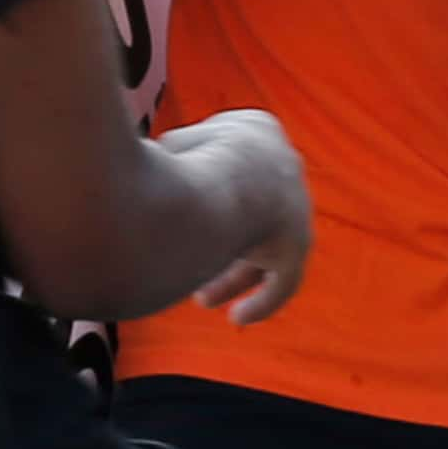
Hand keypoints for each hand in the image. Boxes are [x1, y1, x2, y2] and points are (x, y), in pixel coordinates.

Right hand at [158, 110, 312, 325]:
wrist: (224, 178)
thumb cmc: (183, 162)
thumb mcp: (166, 153)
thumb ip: (164, 165)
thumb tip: (149, 178)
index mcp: (257, 131)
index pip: (233, 167)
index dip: (201, 194)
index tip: (182, 220)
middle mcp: (281, 166)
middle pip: (251, 212)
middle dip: (219, 243)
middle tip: (193, 265)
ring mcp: (294, 204)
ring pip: (262, 247)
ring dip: (232, 274)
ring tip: (203, 298)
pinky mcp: (297, 243)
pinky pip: (284, 280)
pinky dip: (262, 299)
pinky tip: (239, 317)